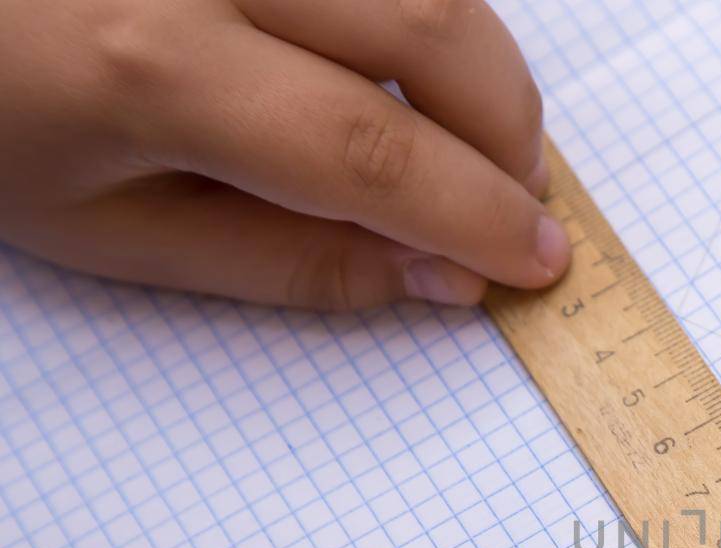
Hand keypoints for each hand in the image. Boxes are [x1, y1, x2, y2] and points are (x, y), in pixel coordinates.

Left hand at [0, 0, 567, 309]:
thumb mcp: (113, 231)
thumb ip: (285, 263)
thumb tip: (440, 277)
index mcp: (154, 68)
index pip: (373, 152)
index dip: (476, 216)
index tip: (534, 262)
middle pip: (429, 28)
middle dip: (507, 129)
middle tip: (512, 199)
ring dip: (479, 64)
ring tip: (461, 134)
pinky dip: (422, 13)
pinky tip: (398, 62)